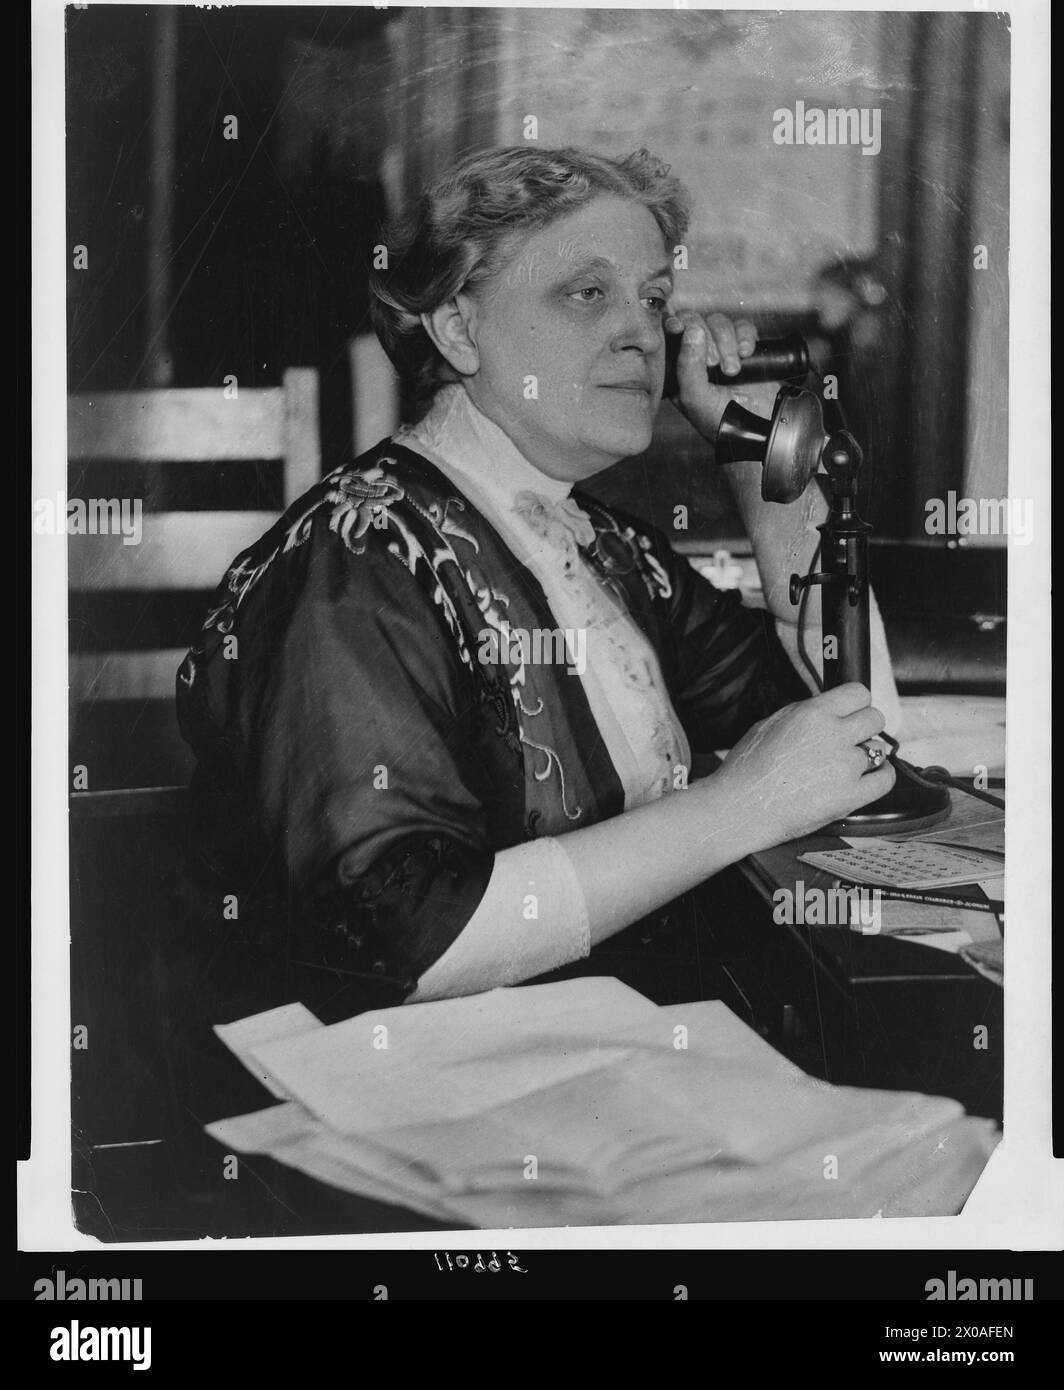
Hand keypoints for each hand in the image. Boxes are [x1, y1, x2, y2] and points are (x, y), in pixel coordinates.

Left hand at [665, 310, 780, 439]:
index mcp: (678, 368)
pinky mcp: (745, 346)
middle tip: (714, 363)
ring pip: (719, 322)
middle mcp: (697, 355)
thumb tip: (692, 331)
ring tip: (732, 370)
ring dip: (727, 342)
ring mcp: (722, 349)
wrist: (761, 428)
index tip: (676, 327)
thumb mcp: (696, 399)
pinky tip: (746, 354)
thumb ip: (687, 367)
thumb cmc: (722, 421)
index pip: (670, 333)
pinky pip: (743, 326)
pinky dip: (746, 336)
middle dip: (706, 338)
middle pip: (695, 320)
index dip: (674, 324)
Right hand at [710, 683, 895, 846]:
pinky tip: (868, 776)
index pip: (858, 693)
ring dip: (866, 755)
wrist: (739, 808)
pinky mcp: (850, 797)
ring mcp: (845, 767)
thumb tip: (827, 710)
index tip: (851, 712)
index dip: (855, 703)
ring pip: (879, 750)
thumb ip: (804, 714)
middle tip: (851, 739)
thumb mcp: (770, 724)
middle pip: (875, 719)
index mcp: (812, 714)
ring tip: (846, 765)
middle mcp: (833, 736)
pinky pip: (885, 779)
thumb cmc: (746, 769)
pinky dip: (880, 776)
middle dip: (864, 727)